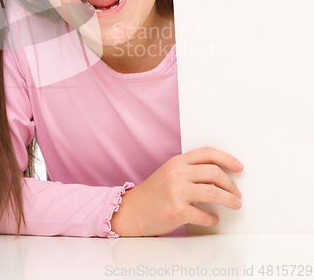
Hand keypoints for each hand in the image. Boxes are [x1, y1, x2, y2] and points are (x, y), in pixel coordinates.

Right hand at [110, 146, 242, 236]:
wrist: (133, 210)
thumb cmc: (154, 193)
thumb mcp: (170, 173)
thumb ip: (191, 170)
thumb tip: (220, 176)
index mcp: (177, 161)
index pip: (207, 153)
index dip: (227, 159)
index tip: (239, 167)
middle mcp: (177, 173)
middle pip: (214, 172)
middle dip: (231, 184)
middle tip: (236, 193)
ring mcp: (177, 191)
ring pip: (214, 192)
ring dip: (229, 200)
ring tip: (234, 205)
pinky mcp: (177, 211)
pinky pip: (204, 215)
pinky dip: (213, 218)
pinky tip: (213, 219)